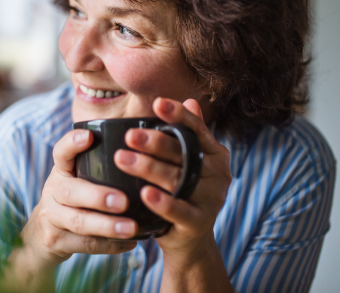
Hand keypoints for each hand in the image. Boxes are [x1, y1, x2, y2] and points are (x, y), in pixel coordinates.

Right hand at [17, 129, 137, 267]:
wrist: (41, 235)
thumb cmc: (72, 199)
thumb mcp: (77, 179)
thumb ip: (98, 167)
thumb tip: (142, 153)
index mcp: (61, 171)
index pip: (61, 152)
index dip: (72, 143)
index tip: (89, 136)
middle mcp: (53, 191)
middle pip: (72, 192)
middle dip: (98, 196)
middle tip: (124, 201)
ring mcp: (52, 217)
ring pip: (79, 222)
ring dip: (107, 226)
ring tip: (132, 228)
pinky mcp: (57, 241)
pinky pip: (85, 244)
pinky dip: (109, 245)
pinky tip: (130, 243)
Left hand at [114, 97, 231, 265]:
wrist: (191, 239)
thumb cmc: (184, 192)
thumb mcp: (188, 162)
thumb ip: (189, 134)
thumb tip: (189, 99)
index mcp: (215, 153)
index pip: (196, 129)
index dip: (177, 115)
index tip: (157, 103)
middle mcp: (218, 173)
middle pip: (183, 153)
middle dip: (154, 142)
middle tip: (129, 136)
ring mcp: (212, 198)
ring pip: (177, 179)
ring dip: (148, 168)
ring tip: (122, 159)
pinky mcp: (200, 222)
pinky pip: (179, 211)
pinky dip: (161, 202)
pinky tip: (143, 193)